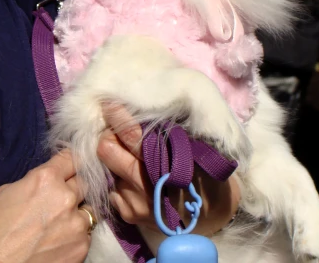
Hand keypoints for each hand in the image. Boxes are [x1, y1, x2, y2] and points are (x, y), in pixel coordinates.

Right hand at [0, 150, 91, 262]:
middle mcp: (65, 198)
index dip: (70, 161)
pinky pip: (86, 235)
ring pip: (89, 210)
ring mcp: (76, 225)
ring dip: (77, 213)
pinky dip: (76, 235)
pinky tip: (58, 241)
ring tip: (59, 224)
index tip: (70, 165)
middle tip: (61, 197)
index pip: (72, 158)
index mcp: (46, 179)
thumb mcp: (8, 192)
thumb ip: (36, 182)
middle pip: (84, 182)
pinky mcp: (80, 249)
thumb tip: (49, 182)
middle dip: (74, 187)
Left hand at [97, 103, 239, 235]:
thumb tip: (140, 108)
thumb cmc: (204, 173)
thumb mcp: (192, 147)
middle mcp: (143, 183)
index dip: (116, 115)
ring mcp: (134, 202)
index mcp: (162, 162)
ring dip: (116, 161)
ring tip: (133, 160)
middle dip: (109, 136)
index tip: (108, 102)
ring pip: (108, 169)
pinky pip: (114, 190)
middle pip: (105, 149)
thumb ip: (165, 131)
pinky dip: (120, 182)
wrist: (213, 215)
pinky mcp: (129, 216)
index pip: (129, 134)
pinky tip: (136, 182)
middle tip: (119, 132)